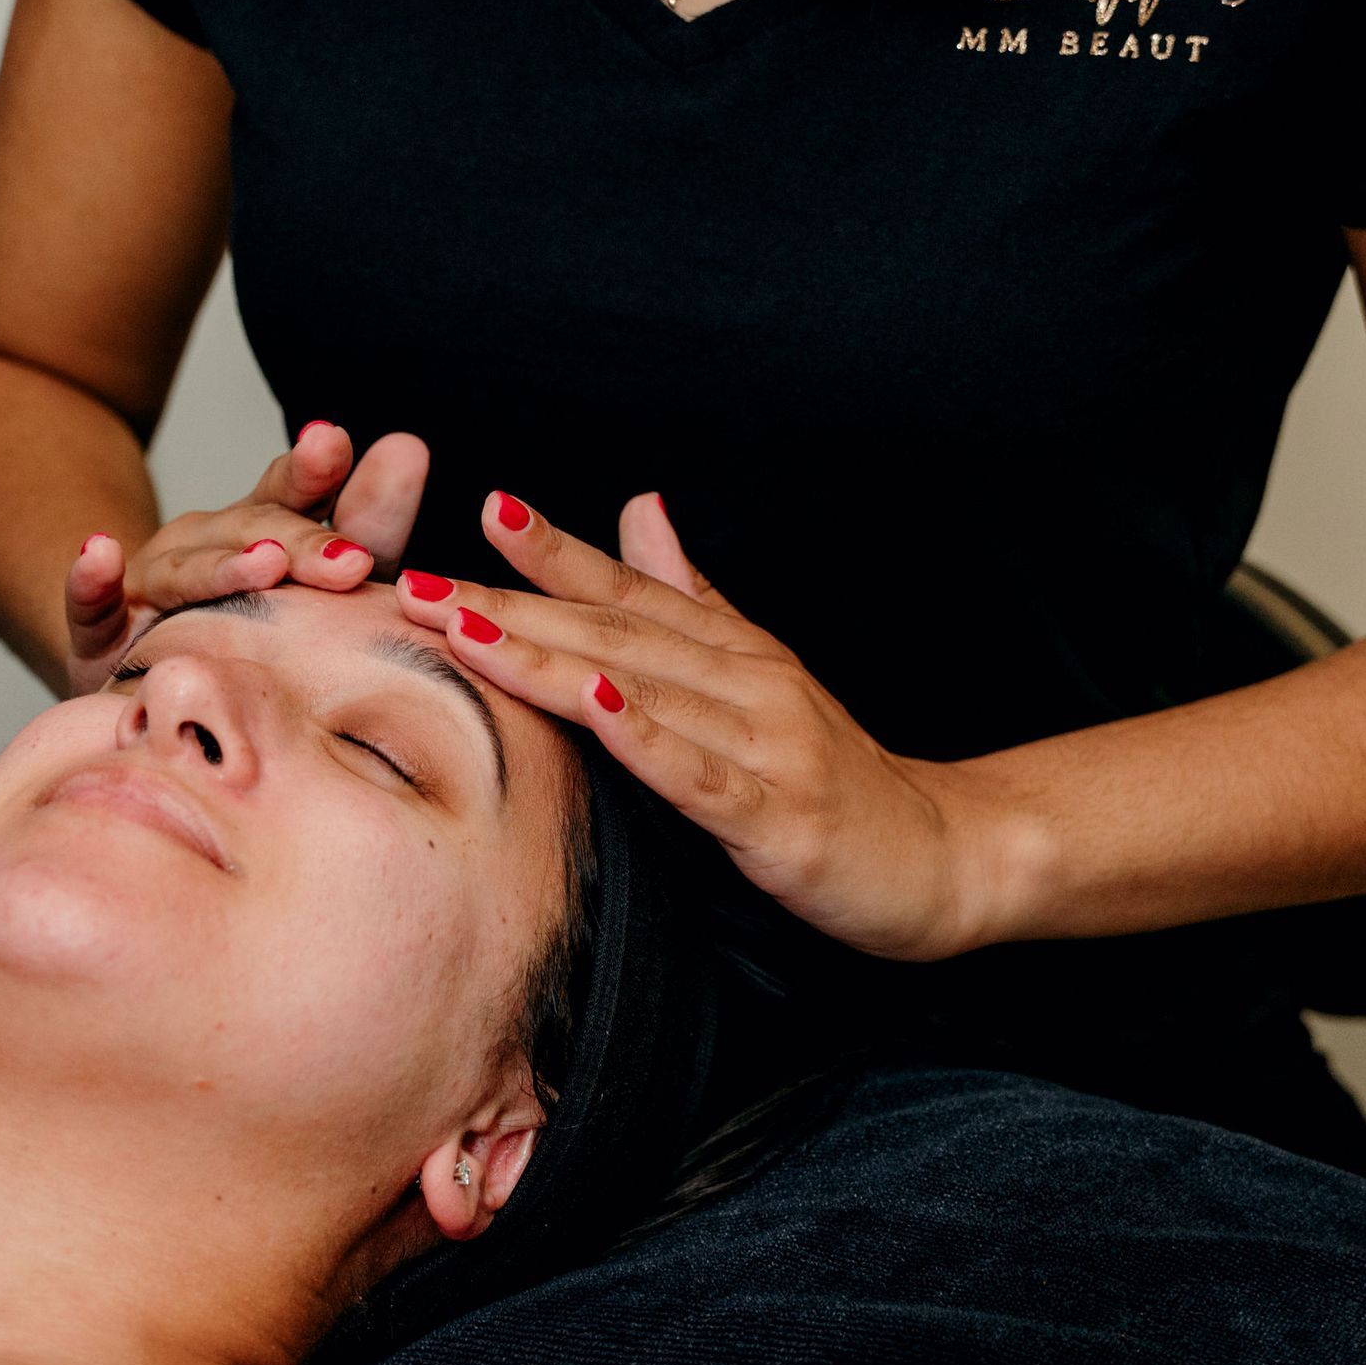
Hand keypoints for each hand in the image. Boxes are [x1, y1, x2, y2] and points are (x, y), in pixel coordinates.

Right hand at [62, 422, 429, 694]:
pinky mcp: (99, 636)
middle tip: (352, 561)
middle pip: (253, 532)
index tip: (337, 444)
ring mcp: (149, 587)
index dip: (315, 470)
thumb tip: (410, 446)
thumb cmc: (246, 632)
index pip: (293, 494)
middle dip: (303, 541)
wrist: (143, 680)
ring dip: (223, 566)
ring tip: (266, 565)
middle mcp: (203, 545)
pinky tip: (100, 554)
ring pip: (185, 570)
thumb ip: (365, 524)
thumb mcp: (317, 585)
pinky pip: (91, 608)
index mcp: (261, 532)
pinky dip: (92, 581)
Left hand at [395, 491, 990, 962]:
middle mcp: (746, 682)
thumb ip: (697, 598)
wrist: (950, 857)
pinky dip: (642, 738)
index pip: (627, 589)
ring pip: (640, 690)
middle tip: (415, 579)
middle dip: (506, 603)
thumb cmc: (843, 775)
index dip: (553, 549)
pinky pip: (698, 775)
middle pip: (611, 633)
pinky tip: (592, 705)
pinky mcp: (779, 816)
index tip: (480, 507)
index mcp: (733, 652)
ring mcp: (763, 746)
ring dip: (548, 655)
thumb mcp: (765, 677)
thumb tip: (639, 510)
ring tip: (465, 626)